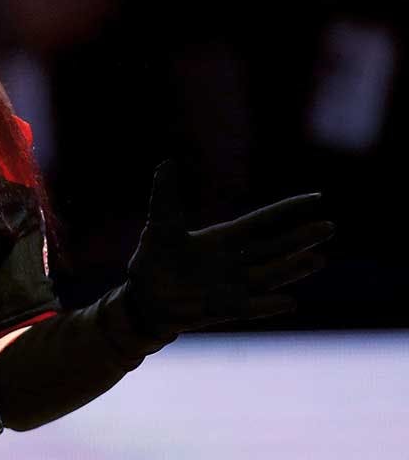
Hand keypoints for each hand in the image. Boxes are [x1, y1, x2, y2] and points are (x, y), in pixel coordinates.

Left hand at [122, 160, 334, 342]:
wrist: (144, 298)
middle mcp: (235, 262)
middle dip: (300, 238)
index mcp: (224, 238)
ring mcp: (232, 287)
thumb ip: (165, 196)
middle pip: (274, 248)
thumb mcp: (160, 225)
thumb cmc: (155, 259)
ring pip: (268, 275)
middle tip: (329, 226)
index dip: (289, 210)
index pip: (263, 222)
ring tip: (318, 259)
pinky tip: (289, 301)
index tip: (317, 199)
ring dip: (292, 269)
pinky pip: (249, 307)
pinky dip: (267, 305)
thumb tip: (166, 163)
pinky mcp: (222, 309)